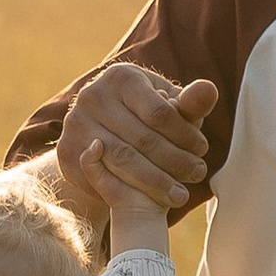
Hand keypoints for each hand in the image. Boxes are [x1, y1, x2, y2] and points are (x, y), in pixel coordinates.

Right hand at [57, 65, 216, 217]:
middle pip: (142, 139)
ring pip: (124, 161)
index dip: (185, 135)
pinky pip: (102, 177)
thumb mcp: (168, 105)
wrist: (99, 127)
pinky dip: (131, 190)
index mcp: (121, 77)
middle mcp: (92, 96)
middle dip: (176, 161)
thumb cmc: (145, 114)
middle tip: (197, 174)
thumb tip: (209, 91)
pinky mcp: (66, 152)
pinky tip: (153, 198)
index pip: (160, 113)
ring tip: (181, 193)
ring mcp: (75, 124)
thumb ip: (189, 102)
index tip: (201, 149)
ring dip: (157, 181)